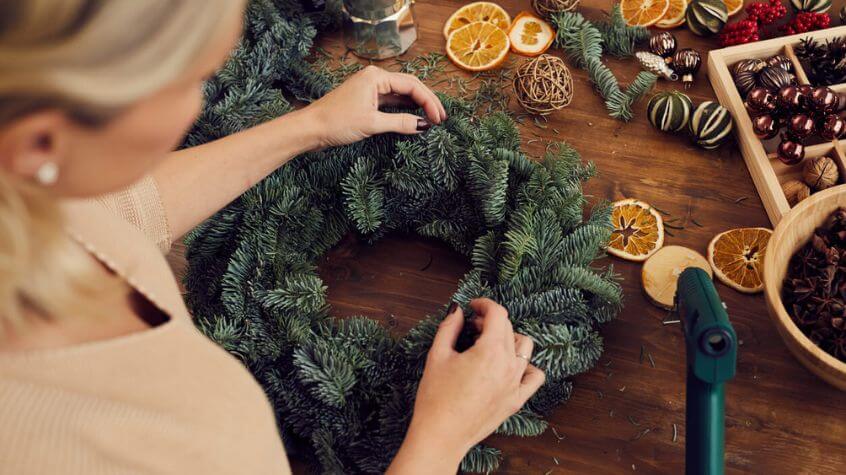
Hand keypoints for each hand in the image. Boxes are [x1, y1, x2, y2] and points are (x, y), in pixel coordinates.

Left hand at [303, 65, 446, 148]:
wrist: (311, 129)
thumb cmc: (337, 122)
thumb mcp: (372, 123)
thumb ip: (400, 123)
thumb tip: (423, 125)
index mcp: (376, 77)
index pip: (411, 85)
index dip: (428, 102)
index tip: (438, 119)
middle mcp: (374, 78)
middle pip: (409, 86)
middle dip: (426, 102)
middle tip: (441, 118)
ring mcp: (370, 89)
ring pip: (401, 94)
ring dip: (417, 105)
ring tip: (432, 118)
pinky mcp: (366, 100)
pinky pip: (391, 101)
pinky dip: (404, 109)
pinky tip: (414, 118)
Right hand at [387, 299, 544, 473]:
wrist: (441, 435)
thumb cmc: (435, 397)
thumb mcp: (437, 356)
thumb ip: (449, 327)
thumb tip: (457, 310)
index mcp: (489, 351)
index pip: (498, 314)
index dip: (485, 304)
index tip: (473, 306)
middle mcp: (508, 365)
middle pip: (508, 329)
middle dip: (490, 321)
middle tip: (471, 327)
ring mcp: (515, 384)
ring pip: (524, 348)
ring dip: (508, 339)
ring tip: (488, 344)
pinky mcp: (516, 400)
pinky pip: (534, 376)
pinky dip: (526, 366)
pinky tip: (510, 365)